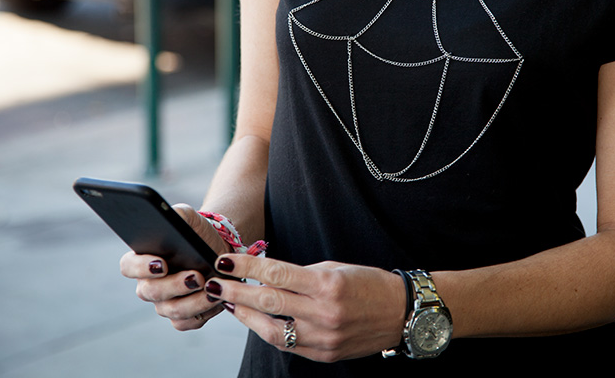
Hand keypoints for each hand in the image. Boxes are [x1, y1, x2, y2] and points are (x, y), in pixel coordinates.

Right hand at [119, 204, 229, 330]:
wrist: (220, 249)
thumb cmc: (198, 232)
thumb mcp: (188, 217)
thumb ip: (175, 214)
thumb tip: (167, 216)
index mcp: (143, 259)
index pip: (128, 266)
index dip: (141, 268)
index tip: (162, 264)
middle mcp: (149, 284)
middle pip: (150, 292)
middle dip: (173, 285)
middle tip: (196, 276)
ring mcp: (164, 303)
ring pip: (170, 310)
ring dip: (193, 301)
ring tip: (212, 288)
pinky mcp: (183, 316)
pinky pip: (186, 322)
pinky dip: (202, 313)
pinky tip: (217, 299)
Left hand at [205, 254, 406, 361]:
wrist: (400, 313)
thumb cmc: (369, 284)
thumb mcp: (336, 268)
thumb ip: (301, 274)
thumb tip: (266, 274)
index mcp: (327, 284)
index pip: (276, 273)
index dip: (246, 267)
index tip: (226, 261)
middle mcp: (323, 312)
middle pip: (268, 301)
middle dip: (235, 292)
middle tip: (214, 284)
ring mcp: (323, 337)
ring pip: (272, 328)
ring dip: (246, 315)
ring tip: (229, 303)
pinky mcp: (324, 353)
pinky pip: (287, 343)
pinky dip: (267, 331)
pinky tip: (255, 320)